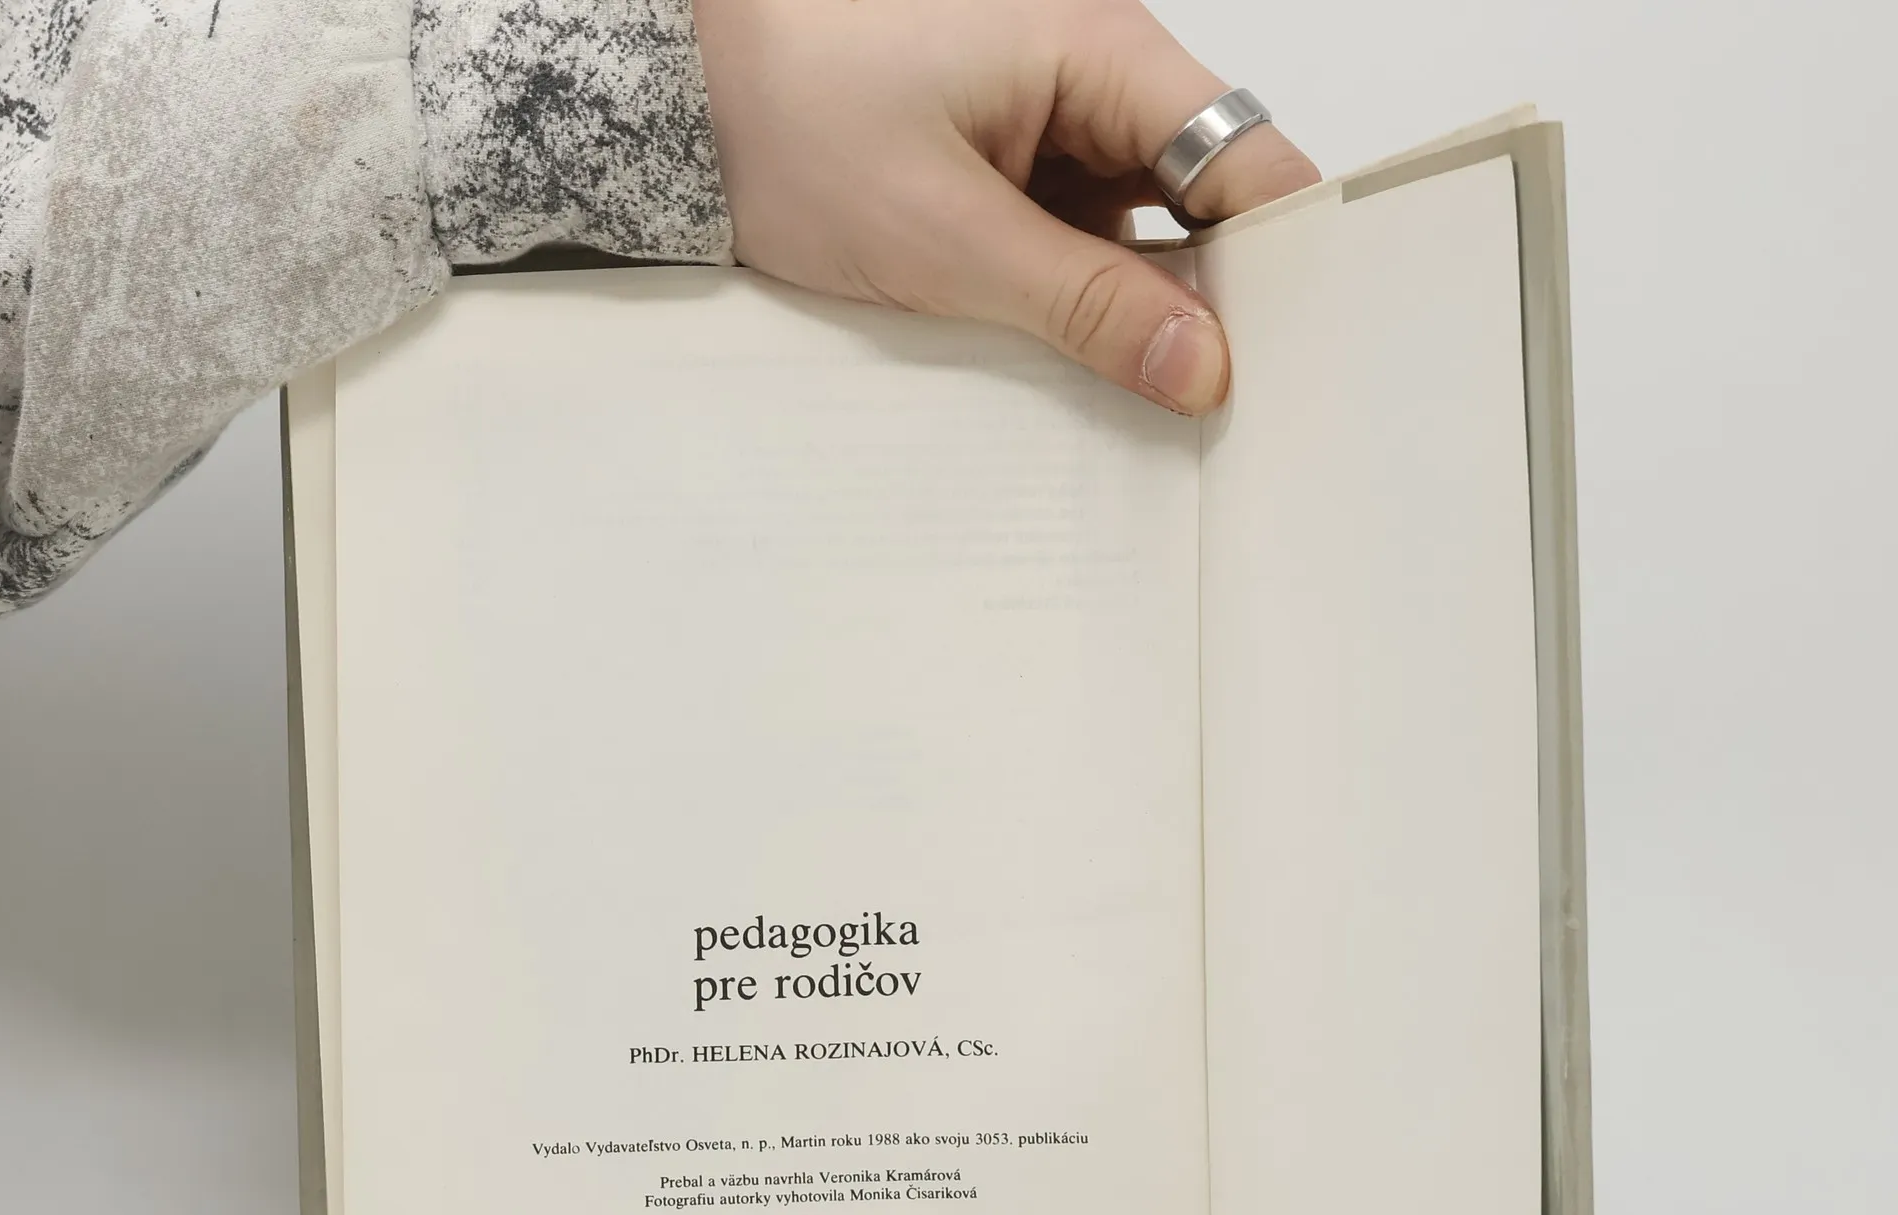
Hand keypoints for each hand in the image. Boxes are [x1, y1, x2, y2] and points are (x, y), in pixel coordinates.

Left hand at [692, 0, 1319, 414]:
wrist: (684, 103)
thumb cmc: (794, 122)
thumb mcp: (949, 236)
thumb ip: (1087, 305)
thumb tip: (1203, 365)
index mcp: (1100, 49)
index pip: (1245, 155)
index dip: (1279, 257)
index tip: (1289, 360)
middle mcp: (1093, 73)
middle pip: (1207, 194)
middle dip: (1218, 296)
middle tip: (1224, 405)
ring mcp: (1053, 120)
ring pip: (1146, 227)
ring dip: (1148, 308)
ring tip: (1160, 398)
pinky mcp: (1013, 165)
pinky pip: (1084, 239)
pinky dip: (1090, 300)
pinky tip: (1091, 365)